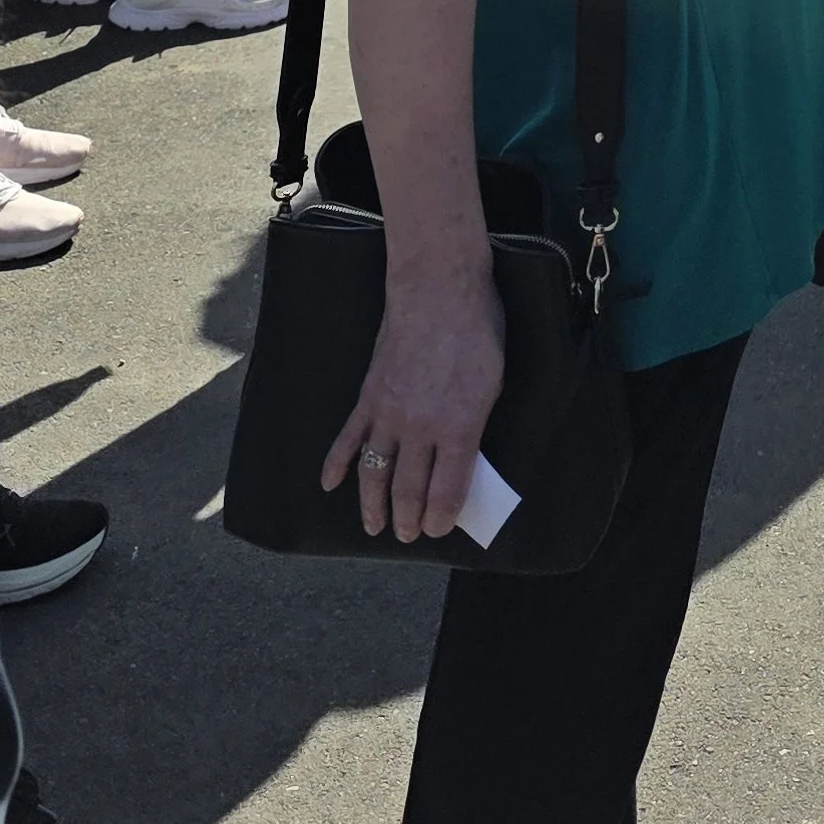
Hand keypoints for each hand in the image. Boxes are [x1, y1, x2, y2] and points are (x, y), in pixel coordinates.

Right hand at [321, 259, 505, 542]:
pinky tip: (330, 485)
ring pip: (375, 473)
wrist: (439, 288)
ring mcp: (389, 413)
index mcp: (459, 427)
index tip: (440, 531)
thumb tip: (467, 463)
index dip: (442, 519)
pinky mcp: (368, 396)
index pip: (446, 491)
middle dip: (408, 521)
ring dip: (372, 506)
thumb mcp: (494, 384)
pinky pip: (348, 438)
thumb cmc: (477, 332)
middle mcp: (420, 427)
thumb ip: (477, 427)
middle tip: (409, 536)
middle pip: (408, 490)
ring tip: (375, 527)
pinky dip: (337, 464)